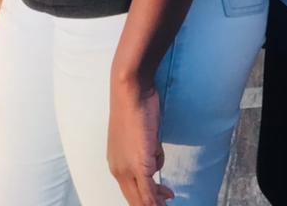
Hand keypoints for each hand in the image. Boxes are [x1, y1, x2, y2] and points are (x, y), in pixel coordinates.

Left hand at [107, 75, 172, 205]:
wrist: (131, 93)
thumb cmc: (136, 108)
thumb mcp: (141, 135)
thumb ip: (146, 151)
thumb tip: (154, 163)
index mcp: (116, 164)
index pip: (130, 191)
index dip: (144, 201)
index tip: (157, 202)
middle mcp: (119, 170)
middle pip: (135, 198)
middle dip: (150, 204)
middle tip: (165, 205)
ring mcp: (128, 168)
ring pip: (143, 196)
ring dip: (157, 199)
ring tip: (169, 195)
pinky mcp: (140, 164)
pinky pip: (148, 189)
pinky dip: (156, 198)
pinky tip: (166, 199)